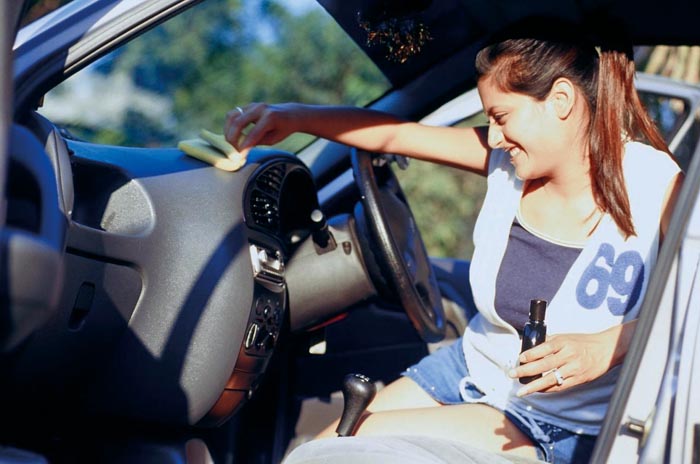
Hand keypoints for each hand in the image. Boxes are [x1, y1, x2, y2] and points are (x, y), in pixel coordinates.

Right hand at [224, 103, 298, 154]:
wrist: (290, 114)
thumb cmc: (282, 129)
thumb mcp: (273, 139)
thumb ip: (258, 142)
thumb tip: (241, 149)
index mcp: (270, 118)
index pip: (253, 133)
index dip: (244, 146)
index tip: (238, 156)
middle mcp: (260, 108)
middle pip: (238, 122)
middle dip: (232, 138)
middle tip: (231, 150)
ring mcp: (253, 105)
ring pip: (231, 116)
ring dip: (227, 131)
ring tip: (229, 143)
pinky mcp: (248, 105)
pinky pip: (233, 114)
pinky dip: (229, 125)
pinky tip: (231, 135)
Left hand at [508, 322, 634, 395]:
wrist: (606, 350)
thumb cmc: (583, 342)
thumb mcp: (566, 337)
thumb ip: (549, 342)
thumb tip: (529, 348)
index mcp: (564, 342)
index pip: (545, 347)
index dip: (531, 354)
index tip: (520, 358)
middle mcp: (569, 355)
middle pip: (545, 364)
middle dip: (526, 370)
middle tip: (512, 374)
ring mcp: (574, 368)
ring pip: (551, 378)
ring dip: (534, 386)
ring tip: (521, 391)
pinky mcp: (579, 379)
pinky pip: (560, 386)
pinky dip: (547, 389)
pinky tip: (536, 391)